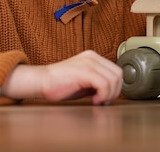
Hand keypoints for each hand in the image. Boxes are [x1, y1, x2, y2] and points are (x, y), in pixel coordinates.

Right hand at [0, 50, 121, 104]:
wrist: (41, 81)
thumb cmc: (60, 84)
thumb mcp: (84, 82)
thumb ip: (98, 83)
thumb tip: (112, 93)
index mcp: (93, 57)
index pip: (116, 71)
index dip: (115, 87)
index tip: (104, 98)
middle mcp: (92, 57)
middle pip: (118, 74)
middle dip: (114, 91)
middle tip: (102, 101)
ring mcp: (89, 62)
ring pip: (114, 79)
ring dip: (109, 94)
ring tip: (97, 101)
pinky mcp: (84, 71)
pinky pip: (104, 84)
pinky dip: (103, 95)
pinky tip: (94, 100)